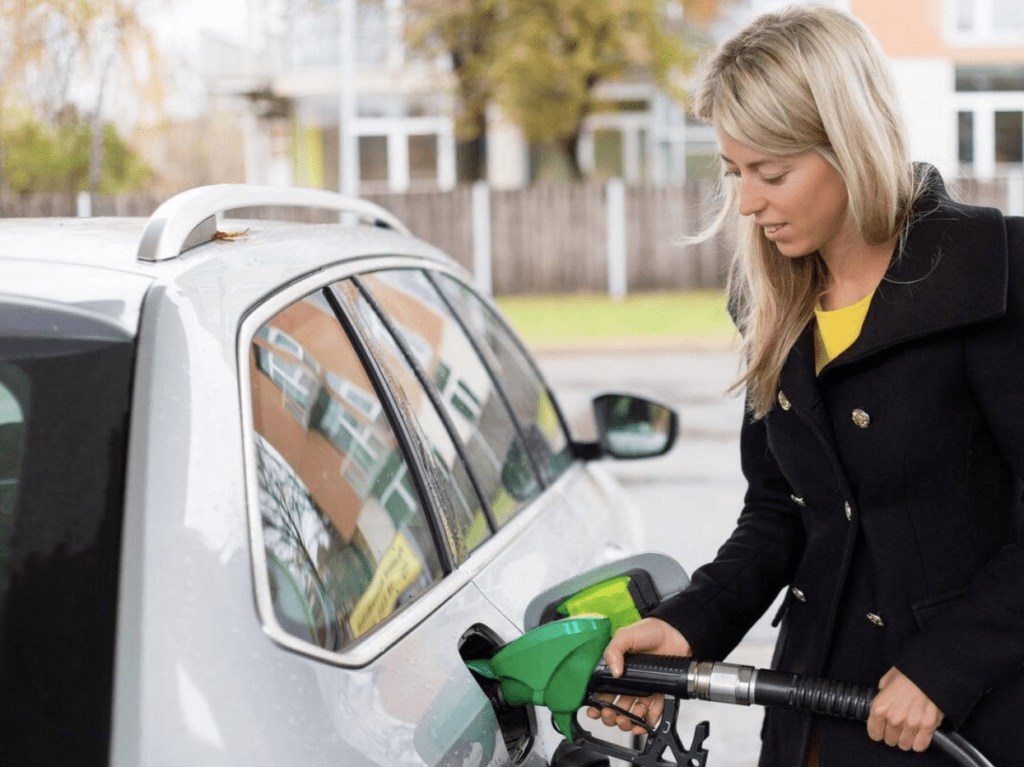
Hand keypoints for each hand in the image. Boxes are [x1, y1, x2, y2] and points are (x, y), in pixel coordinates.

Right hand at [585, 618, 691, 735]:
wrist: (677, 633)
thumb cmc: (651, 631)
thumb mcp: (626, 635)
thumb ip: (614, 650)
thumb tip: (613, 671)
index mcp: (616, 668)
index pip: (602, 691)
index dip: (596, 703)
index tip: (594, 710)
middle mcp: (628, 681)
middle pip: (614, 706)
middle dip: (610, 715)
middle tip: (611, 715)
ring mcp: (643, 689)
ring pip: (631, 713)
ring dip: (627, 721)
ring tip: (627, 719)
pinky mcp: (658, 693)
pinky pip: (652, 712)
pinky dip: (648, 720)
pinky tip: (644, 720)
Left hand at [867, 667, 943, 751]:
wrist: (928, 670)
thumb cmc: (907, 673)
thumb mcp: (886, 681)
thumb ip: (882, 696)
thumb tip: (882, 703)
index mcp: (880, 707)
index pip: (874, 733)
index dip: (878, 731)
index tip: (882, 729)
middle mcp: (894, 717)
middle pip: (890, 739)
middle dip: (893, 735)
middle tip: (897, 727)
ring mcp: (912, 723)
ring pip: (904, 744)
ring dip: (906, 739)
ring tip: (908, 730)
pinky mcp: (928, 726)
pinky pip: (920, 745)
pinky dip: (919, 742)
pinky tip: (918, 734)